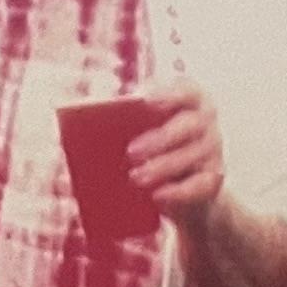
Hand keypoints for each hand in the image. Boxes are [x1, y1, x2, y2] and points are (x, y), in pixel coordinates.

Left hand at [127, 79, 228, 226]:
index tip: (146, 101)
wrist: (182, 187)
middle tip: (130, 152)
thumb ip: (123, 121)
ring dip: (164, 167)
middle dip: (160, 139)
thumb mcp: (141, 130)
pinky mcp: (213, 179)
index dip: (170, 94)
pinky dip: (179, 192)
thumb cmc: (153, 147)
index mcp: (190, 99)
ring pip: (194, 156)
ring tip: (135, 178)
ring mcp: (213, 150)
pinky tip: (158, 196)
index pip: (188, 90)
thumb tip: (73, 121)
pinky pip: (200, 185)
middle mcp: (205, 121)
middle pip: (189, 126)